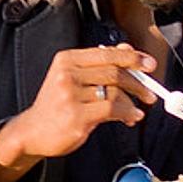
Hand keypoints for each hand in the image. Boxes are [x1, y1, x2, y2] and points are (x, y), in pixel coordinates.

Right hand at [0, 43, 151, 167]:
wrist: (33, 131)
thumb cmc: (56, 105)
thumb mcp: (73, 79)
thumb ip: (99, 65)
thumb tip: (128, 50)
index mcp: (67, 60)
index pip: (106, 53)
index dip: (132, 57)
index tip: (149, 64)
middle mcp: (67, 74)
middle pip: (114, 72)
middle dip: (138, 83)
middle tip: (150, 93)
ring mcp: (71, 96)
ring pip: (115, 92)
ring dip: (133, 102)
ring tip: (136, 111)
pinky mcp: (77, 116)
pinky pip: (112, 109)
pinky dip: (127, 113)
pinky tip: (131, 118)